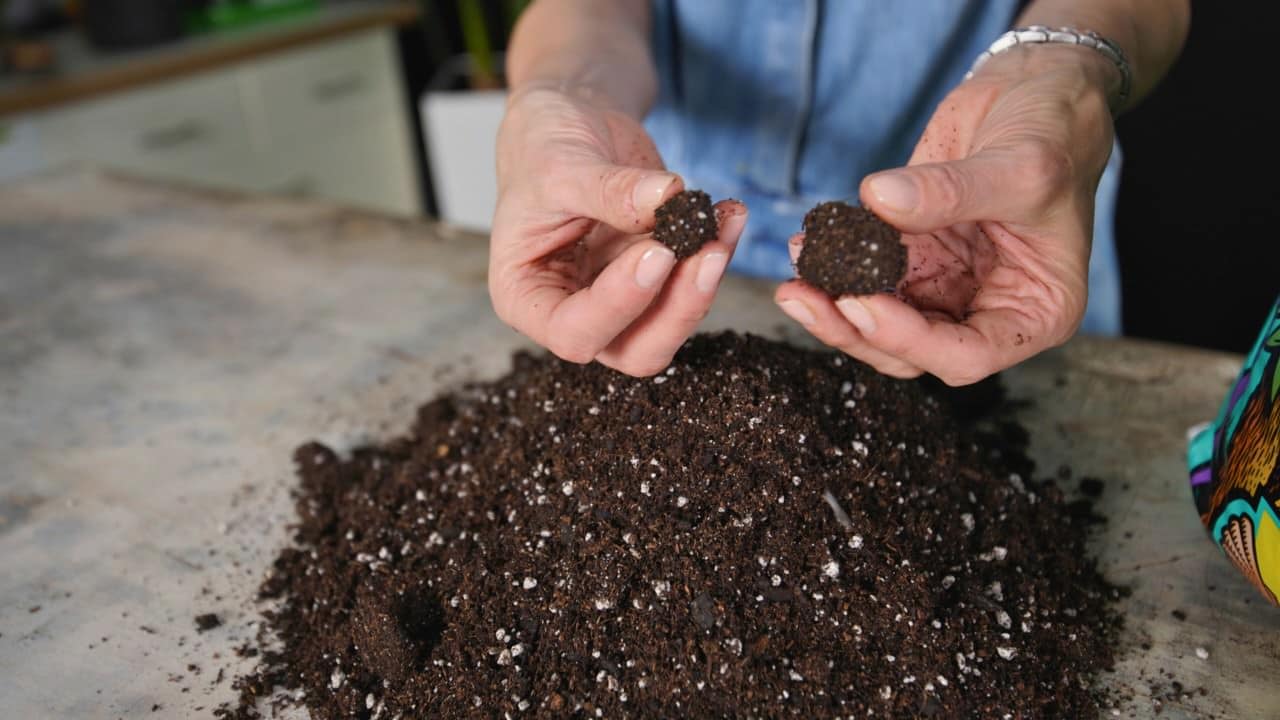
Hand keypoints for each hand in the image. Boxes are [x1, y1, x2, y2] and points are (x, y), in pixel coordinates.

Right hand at [490, 86, 746, 375]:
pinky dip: (717, 250)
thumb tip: (669, 198)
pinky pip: (693, 281)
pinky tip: (729, 214)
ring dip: (706, 281)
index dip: (619, 304)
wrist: (568, 122)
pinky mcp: (657, 276)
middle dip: (678, 308)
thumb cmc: (541, 148)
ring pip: (672, 321)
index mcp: (527, 297)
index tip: (656, 253)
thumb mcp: (562, 165)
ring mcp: (620, 298)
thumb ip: (610, 190)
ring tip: (725, 224)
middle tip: (708, 255)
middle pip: (634, 348)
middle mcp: (573, 310)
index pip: (574, 332)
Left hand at [776, 46, 1116, 385]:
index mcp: (1034, 313)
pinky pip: (865, 272)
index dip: (910, 341)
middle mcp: (986, 307)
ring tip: (797, 268)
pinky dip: (833, 264)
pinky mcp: (912, 251)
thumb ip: (952, 191)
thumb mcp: (1022, 165)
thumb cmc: (1058, 133)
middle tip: (804, 297)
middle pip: (910, 350)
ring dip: (833, 302)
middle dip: (853, 328)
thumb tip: (878, 201)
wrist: (1039, 88)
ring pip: (880, 318)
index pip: (966, 356)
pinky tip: (806, 242)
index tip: (861, 304)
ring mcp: (945, 282)